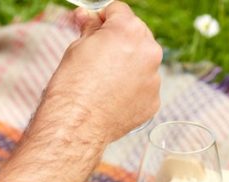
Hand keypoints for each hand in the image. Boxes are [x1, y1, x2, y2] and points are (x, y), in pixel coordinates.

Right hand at [40, 2, 161, 145]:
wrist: (79, 123)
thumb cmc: (74, 86)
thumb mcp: (77, 47)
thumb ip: (91, 29)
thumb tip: (89, 18)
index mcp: (129, 30)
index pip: (119, 11)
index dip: (103, 18)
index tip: (95, 27)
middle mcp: (148, 52)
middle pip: (137, 35)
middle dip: (120, 41)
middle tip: (100, 55)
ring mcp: (154, 79)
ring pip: (143, 63)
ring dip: (129, 66)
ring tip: (106, 81)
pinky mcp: (154, 102)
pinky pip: (145, 87)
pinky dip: (133, 89)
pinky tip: (115, 97)